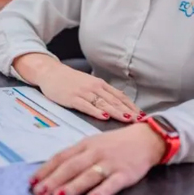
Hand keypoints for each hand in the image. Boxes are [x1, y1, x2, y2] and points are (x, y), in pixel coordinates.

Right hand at [14, 53, 141, 122]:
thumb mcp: (89, 85)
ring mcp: (84, 92)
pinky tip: (104, 116)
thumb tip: (119, 105)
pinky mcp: (72, 98)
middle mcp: (95, 87)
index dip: (132, 106)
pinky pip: (86, 105)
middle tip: (140, 121)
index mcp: (100, 84)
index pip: (120, 96)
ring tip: (128, 120)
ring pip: (104, 103)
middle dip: (129, 111)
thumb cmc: (71, 81)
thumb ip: (102, 94)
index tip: (143, 116)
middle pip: (115, 101)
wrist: (51, 73)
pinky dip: (96, 111)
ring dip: (117, 112)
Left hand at [30, 123, 166, 194]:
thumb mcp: (94, 143)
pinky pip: (112, 183)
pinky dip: (102, 192)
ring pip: (89, 175)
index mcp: (85, 145)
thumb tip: (53, 169)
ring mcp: (110, 163)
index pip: (61, 157)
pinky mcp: (125, 174)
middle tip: (40, 193)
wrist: (146, 138)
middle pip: (71, 167)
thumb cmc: (116, 143)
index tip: (32, 182)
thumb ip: (76, 155)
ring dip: (73, 186)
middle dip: (54, 180)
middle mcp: (95, 153)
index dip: (46, 170)